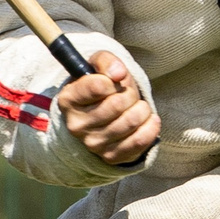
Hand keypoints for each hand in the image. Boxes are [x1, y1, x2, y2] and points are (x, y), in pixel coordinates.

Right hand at [56, 50, 159, 164]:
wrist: (102, 116)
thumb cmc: (100, 88)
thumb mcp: (98, 67)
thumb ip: (106, 61)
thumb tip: (118, 73)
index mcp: (68, 100)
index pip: (98, 86)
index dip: (113, 80)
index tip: (115, 81)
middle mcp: (76, 125)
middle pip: (117, 103)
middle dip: (130, 93)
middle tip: (128, 93)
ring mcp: (93, 144)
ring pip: (130, 121)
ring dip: (142, 109)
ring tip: (137, 106)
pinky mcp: (110, 156)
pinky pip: (139, 141)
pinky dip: (150, 127)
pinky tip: (148, 119)